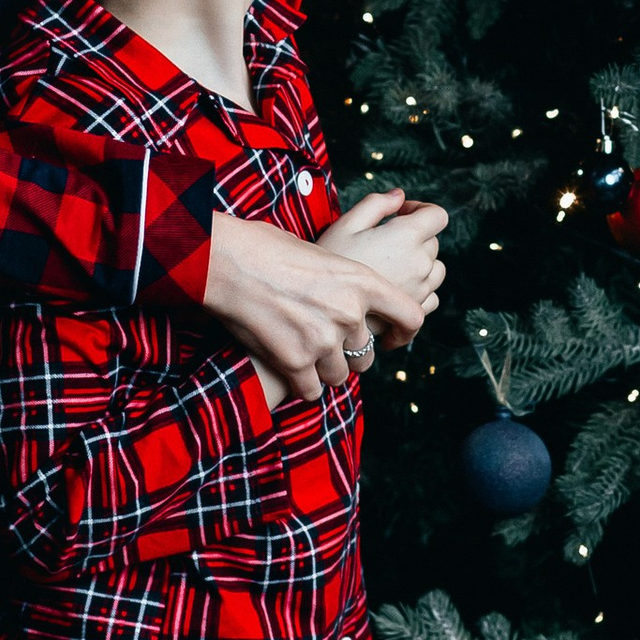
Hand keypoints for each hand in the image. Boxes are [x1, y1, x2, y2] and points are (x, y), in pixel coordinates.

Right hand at [203, 193, 448, 403]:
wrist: (229, 261)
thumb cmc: (269, 249)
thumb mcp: (323, 253)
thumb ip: (349, 279)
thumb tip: (360, 295)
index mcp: (363, 281)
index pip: (411, 317)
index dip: (405, 333)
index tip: (393, 339)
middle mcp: (349, 313)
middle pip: (366, 354)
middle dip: (349, 355)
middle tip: (327, 346)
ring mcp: (323, 340)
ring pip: (339, 375)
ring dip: (324, 370)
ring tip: (303, 355)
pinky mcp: (295, 362)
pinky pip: (311, 390)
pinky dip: (300, 385)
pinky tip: (288, 371)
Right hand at [318, 189, 449, 350]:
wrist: (321, 310)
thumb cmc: (330, 265)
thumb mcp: (346, 224)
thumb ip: (376, 204)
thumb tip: (399, 196)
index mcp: (407, 236)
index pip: (438, 215)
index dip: (421, 209)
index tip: (401, 213)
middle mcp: (420, 263)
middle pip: (432, 242)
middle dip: (414, 237)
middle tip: (383, 242)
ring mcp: (421, 290)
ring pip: (435, 270)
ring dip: (420, 264)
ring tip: (390, 267)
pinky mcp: (415, 311)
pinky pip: (431, 296)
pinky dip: (419, 290)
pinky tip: (395, 288)